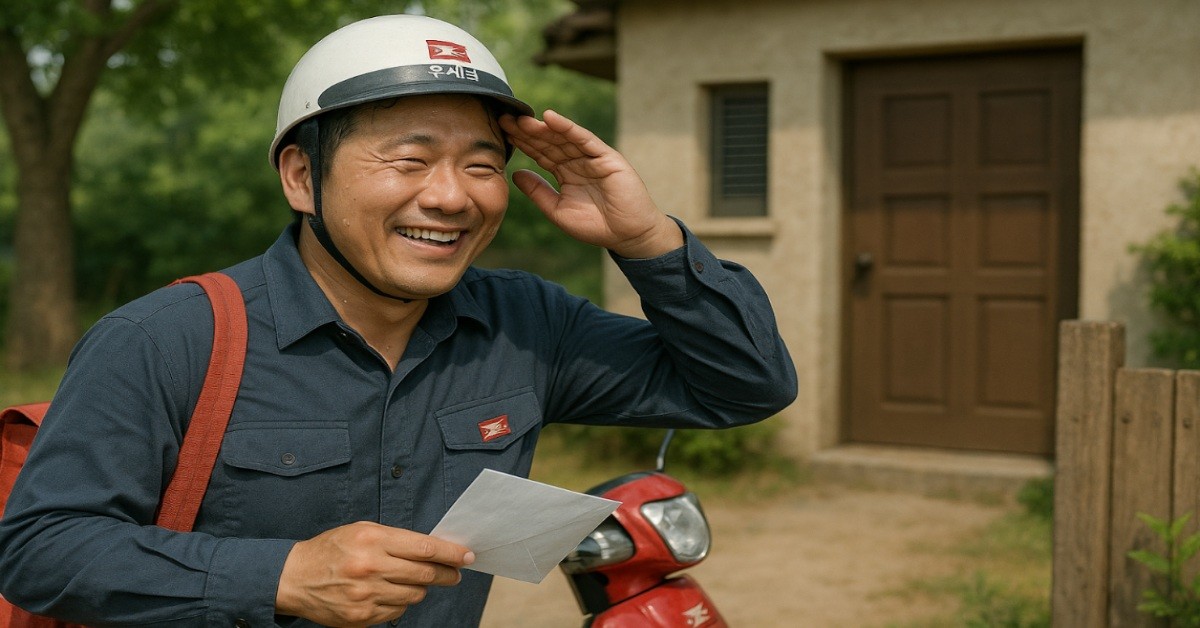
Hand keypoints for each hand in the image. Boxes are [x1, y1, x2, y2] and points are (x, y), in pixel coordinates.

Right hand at [275, 521, 473, 626]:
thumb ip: (397, 539)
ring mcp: (366, 596)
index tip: (466, 555)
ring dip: (421, 589)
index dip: (451, 553)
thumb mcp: (362, 531)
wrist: (294, 578)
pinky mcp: (362, 618)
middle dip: (446, 574)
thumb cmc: (332, 549)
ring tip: (416, 581)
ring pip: (414, 596)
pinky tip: (390, 593)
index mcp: (373, 540)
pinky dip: (400, 603)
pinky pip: (397, 612)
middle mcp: (371, 567)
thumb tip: (434, 550)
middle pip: (425, 574)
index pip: (425, 548)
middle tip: (454, 573)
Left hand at [500, 110, 682, 258]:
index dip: (521, 143)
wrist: (628, 235)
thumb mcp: (558, 210)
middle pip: (548, 142)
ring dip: (542, 128)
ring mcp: (591, 157)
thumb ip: (538, 192)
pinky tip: (550, 119)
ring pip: (563, 138)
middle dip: (527, 131)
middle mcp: (577, 161)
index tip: (500, 132)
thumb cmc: (596, 226)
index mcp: (565, 173)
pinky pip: (584, 139)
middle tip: (504, 118)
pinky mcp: (606, 157)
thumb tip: (516, 174)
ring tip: (521, 119)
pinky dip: (568, 128)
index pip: (540, 153)